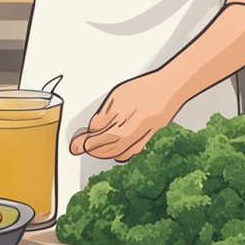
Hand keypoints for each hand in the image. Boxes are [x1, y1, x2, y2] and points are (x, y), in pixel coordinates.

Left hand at [68, 72, 188, 162]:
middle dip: (92, 150)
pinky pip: (131, 152)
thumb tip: (92, 130)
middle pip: (106, 152)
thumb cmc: (145, 91)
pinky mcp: (149, 139)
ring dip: (104, 153)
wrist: (170, 90)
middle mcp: (132, 141)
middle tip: (80, 146)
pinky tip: (114, 147)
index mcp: (121, 131)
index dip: (82, 145)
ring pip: (119, 154)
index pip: (96, 143)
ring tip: (94, 145)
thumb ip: (103, 117)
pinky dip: (119, 152)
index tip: (74, 147)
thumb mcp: (117, 98)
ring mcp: (142, 142)